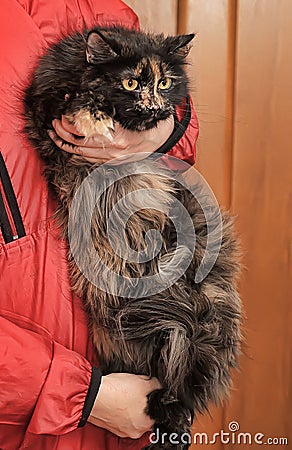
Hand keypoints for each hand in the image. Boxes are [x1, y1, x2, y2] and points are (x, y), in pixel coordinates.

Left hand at [48, 115, 173, 163]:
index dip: (69, 124)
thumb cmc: (148, 122)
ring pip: (82, 154)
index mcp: (117, 137)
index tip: (62, 114)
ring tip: (55, 133)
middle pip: (79, 144)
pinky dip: (77, 152)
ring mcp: (112, 159)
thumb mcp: (131, 111)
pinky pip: (90, 159)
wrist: (161, 138)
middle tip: (54, 122)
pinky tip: (69, 144)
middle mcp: (113, 151)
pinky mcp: (112, 162)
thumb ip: (110, 109)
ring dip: (66, 144)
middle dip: (62, 133)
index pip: (85, 132)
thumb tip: (88, 101)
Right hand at [88, 373, 160, 438]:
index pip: (158, 414)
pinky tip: (118, 397)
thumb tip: (159, 386)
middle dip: (143, 403)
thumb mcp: (143, 382)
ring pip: (132, 416)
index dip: (155, 400)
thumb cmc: (117, 391)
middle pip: (145, 415)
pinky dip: (120, 408)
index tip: (150, 393)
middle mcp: (134, 431)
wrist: (93, 394)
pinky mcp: (110, 425)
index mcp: (145, 424)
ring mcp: (121, 430)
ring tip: (126, 393)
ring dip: (131, 406)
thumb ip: (156, 386)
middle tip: (138, 391)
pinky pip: (120, 416)